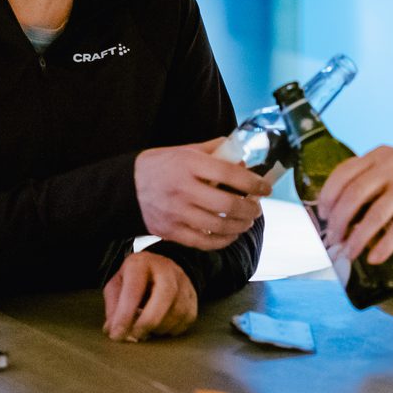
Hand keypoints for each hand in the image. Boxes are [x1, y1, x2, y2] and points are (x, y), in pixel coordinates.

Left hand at [102, 250, 198, 341]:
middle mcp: (166, 269)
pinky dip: (171, 329)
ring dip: (159, 328)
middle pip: (165, 294)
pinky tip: (159, 326)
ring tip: (145, 328)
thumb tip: (112, 329)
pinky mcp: (194, 298)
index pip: (134, 289)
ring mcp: (184, 283)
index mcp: (141, 263)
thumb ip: (113, 306)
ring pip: (177, 311)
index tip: (117, 334)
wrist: (161, 267)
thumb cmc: (135, 279)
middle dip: (148, 321)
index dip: (125, 315)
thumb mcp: (117, 285)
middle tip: (135, 336)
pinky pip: (185, 320)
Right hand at [134, 139, 267, 249]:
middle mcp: (182, 189)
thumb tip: (242, 158)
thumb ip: (214, 151)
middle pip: (227, 205)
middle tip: (257, 208)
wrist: (126, 187)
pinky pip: (203, 242)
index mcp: (188, 164)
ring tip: (247, 221)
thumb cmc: (161, 166)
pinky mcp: (170, 231)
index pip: (229, 173)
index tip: (266, 187)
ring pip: (218, 227)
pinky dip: (222, 241)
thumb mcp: (185, 150)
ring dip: (240, 226)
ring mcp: (176, 213)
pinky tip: (231, 235)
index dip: (253, 182)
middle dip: (250, 209)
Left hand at [317, 146, 392, 263]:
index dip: (328, 197)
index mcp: (382, 154)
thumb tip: (346, 210)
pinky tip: (375, 258)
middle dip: (338, 222)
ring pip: (374, 215)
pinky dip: (384, 246)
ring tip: (349, 253)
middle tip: (333, 239)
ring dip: (357, 238)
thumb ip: (376, 178)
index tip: (323, 216)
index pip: (343, 173)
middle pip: (353, 195)